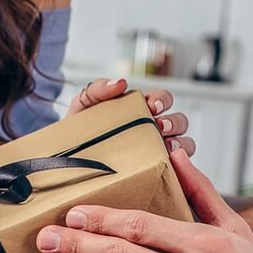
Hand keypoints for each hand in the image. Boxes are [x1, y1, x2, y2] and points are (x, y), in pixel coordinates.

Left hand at [67, 77, 194, 156]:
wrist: (68, 158)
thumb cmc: (79, 129)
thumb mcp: (83, 105)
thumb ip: (98, 88)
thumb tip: (121, 82)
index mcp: (141, 110)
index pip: (162, 100)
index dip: (162, 100)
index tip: (152, 106)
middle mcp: (153, 129)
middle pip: (179, 121)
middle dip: (173, 121)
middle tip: (159, 126)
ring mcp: (156, 150)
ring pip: (184, 143)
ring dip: (180, 142)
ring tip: (166, 146)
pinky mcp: (156, 170)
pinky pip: (177, 167)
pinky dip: (178, 164)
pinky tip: (166, 163)